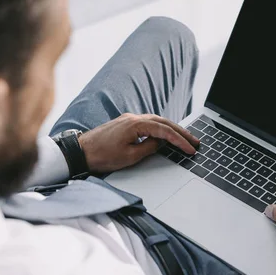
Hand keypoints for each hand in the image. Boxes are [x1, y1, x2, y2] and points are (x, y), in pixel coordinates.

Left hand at [78, 113, 199, 172]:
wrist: (80, 152)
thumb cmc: (101, 156)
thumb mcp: (129, 156)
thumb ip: (149, 148)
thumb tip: (161, 142)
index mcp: (135, 124)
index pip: (164, 131)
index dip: (180, 140)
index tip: (190, 149)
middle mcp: (133, 117)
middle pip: (164, 122)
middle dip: (181, 132)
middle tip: (195, 141)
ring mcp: (128, 119)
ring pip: (156, 121)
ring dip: (172, 129)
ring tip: (185, 138)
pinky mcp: (124, 124)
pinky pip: (148, 123)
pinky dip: (160, 128)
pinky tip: (166, 135)